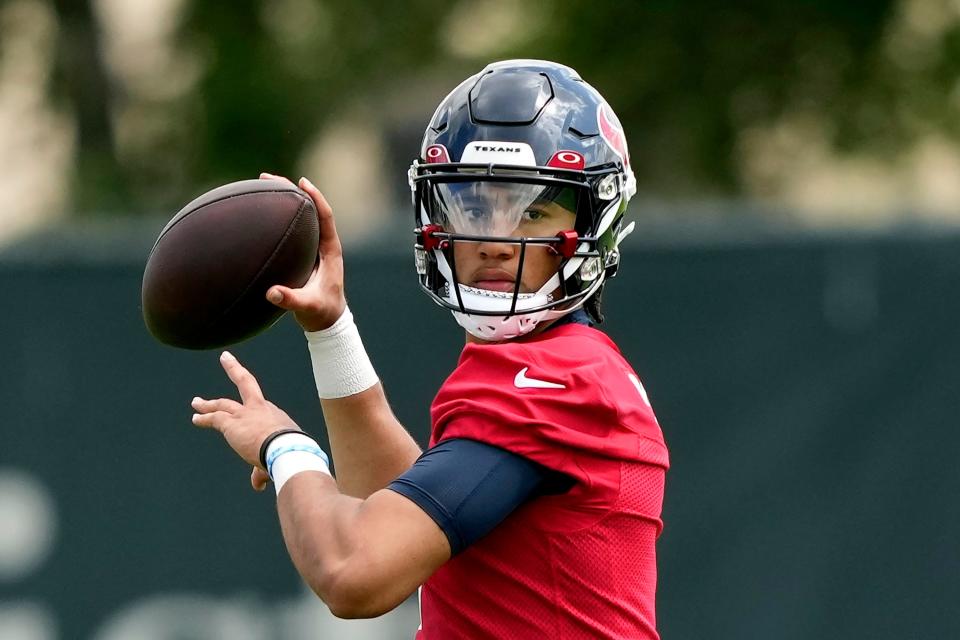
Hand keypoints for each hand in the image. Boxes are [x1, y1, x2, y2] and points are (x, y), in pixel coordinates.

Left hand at [192, 351, 299, 489]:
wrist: (287, 450)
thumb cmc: (291, 454)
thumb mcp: (277, 459)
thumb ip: (262, 471)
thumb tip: (258, 484)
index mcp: (275, 416)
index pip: (260, 410)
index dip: (253, 415)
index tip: (250, 418)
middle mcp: (260, 409)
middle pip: (245, 383)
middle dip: (234, 370)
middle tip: (225, 359)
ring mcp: (245, 414)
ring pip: (223, 404)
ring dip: (208, 404)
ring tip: (196, 402)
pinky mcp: (231, 424)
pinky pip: (213, 418)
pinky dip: (203, 418)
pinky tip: (195, 418)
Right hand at [259, 173, 345, 331]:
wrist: (327, 322)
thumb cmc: (322, 313)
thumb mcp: (307, 306)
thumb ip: (291, 300)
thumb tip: (271, 292)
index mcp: (330, 250)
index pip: (325, 216)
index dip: (315, 197)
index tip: (301, 182)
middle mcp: (323, 245)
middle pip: (310, 209)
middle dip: (291, 191)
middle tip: (268, 178)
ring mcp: (314, 249)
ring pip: (301, 218)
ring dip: (283, 201)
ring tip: (261, 187)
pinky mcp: (304, 255)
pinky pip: (292, 230)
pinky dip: (278, 219)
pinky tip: (259, 216)